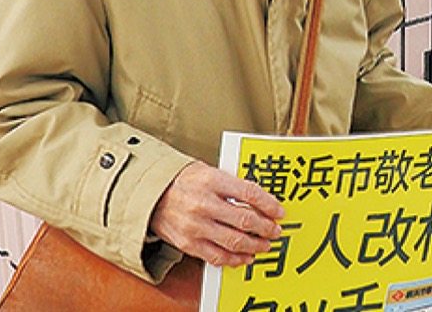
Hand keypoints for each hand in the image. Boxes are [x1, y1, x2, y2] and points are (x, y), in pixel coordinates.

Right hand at [150, 161, 285, 266]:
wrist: (152, 195)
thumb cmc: (184, 181)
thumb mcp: (210, 172)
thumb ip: (234, 185)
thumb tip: (261, 201)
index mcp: (211, 181)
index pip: (249, 193)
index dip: (269, 205)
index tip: (279, 211)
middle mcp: (203, 204)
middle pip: (245, 220)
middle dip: (266, 227)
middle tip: (276, 230)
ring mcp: (195, 226)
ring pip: (234, 241)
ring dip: (255, 245)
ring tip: (265, 244)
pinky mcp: (189, 244)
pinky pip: (218, 256)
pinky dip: (235, 259)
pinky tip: (246, 256)